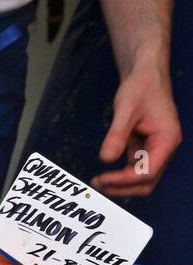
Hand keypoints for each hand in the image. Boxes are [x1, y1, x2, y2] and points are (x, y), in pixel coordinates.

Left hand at [94, 62, 181, 196]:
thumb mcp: (126, 109)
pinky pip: (135, 170)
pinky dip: (121, 176)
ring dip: (121, 185)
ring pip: (141, 179)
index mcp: (167, 139)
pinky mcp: (145, 148)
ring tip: (98, 182)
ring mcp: (156, 150)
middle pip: (147, 182)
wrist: (145, 75)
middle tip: (97, 185)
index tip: (102, 179)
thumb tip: (106, 158)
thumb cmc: (141, 88)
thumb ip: (117, 135)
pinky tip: (104, 175)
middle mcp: (165, 148)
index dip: (125, 180)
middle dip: (123, 188)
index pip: (148, 172)